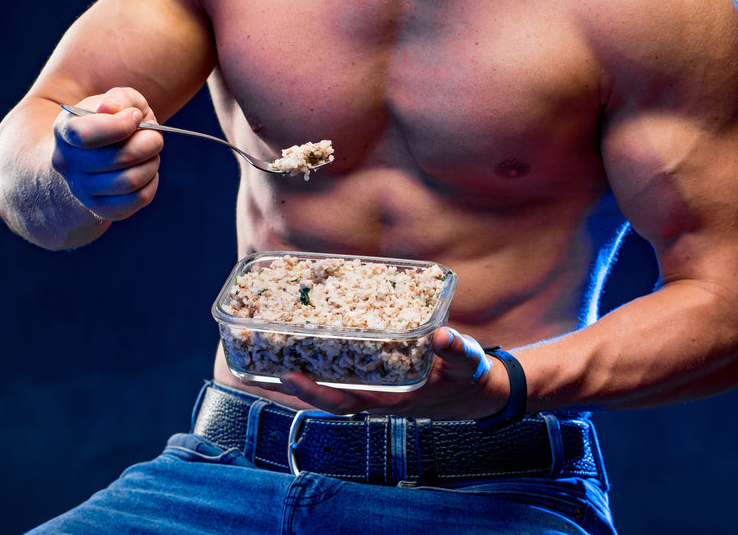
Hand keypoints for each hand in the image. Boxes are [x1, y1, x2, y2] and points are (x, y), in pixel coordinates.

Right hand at [52, 87, 163, 220]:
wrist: (92, 155)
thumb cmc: (110, 122)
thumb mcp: (116, 101)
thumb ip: (119, 98)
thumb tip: (112, 110)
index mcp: (65, 130)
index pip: (86, 135)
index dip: (120, 126)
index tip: (135, 117)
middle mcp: (67, 163)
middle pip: (118, 159)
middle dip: (149, 143)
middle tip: (154, 136)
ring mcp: (81, 189)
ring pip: (130, 182)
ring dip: (151, 163)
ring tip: (150, 154)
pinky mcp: (100, 208)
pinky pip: (137, 200)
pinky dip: (151, 183)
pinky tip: (147, 171)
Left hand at [275, 327, 511, 419]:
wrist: (478, 392)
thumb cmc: (469, 377)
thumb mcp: (467, 362)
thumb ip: (456, 349)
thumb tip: (443, 336)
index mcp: (396, 397)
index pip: (347, 401)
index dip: (316, 392)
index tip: (288, 375)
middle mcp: (380, 398)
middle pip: (328, 399)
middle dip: (294, 389)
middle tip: (259, 370)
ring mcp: (377, 392)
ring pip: (333, 390)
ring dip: (304, 380)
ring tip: (269, 361)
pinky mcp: (379, 381)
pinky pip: (345, 379)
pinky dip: (324, 370)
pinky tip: (307, 352)